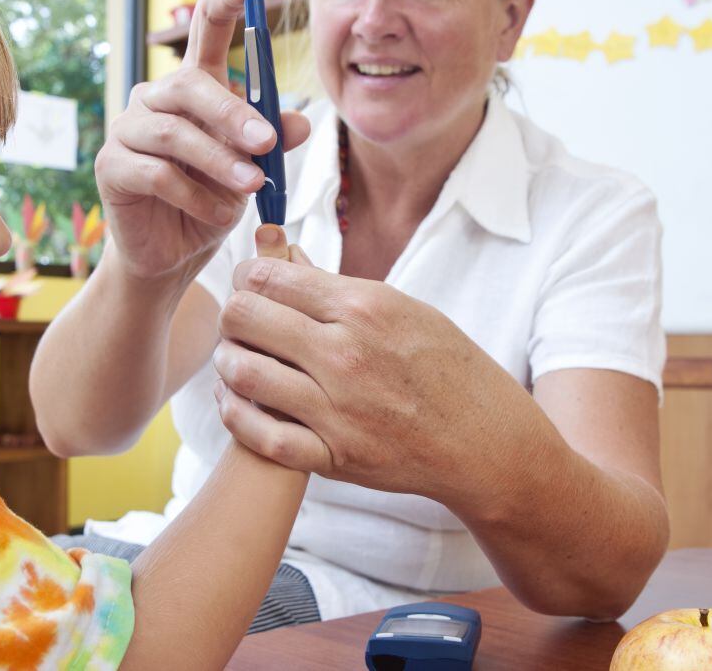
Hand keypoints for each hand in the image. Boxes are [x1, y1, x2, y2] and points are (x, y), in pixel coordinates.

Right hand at [94, 0, 309, 282]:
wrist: (172, 256)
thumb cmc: (211, 202)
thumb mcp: (253, 171)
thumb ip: (272, 142)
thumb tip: (299, 120)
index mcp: (194, 88)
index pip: (206, 27)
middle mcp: (156, 98)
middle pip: (190, 83)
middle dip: (234, 113)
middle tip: (268, 144)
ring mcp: (128, 130)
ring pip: (176, 132)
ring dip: (221, 162)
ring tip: (253, 188)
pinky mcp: (112, 166)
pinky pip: (158, 173)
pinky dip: (196, 195)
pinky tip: (218, 215)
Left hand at [212, 256, 508, 499]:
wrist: (483, 439)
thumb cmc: (444, 366)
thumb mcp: (402, 308)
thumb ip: (336, 287)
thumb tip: (279, 256)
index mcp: (364, 307)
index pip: (269, 277)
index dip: (246, 276)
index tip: (248, 284)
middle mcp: (345, 353)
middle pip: (245, 317)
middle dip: (233, 314)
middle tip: (240, 322)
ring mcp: (337, 408)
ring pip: (243, 372)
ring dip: (228, 362)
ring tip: (234, 359)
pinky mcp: (333, 456)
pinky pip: (260, 435)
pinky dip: (236, 415)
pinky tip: (235, 402)